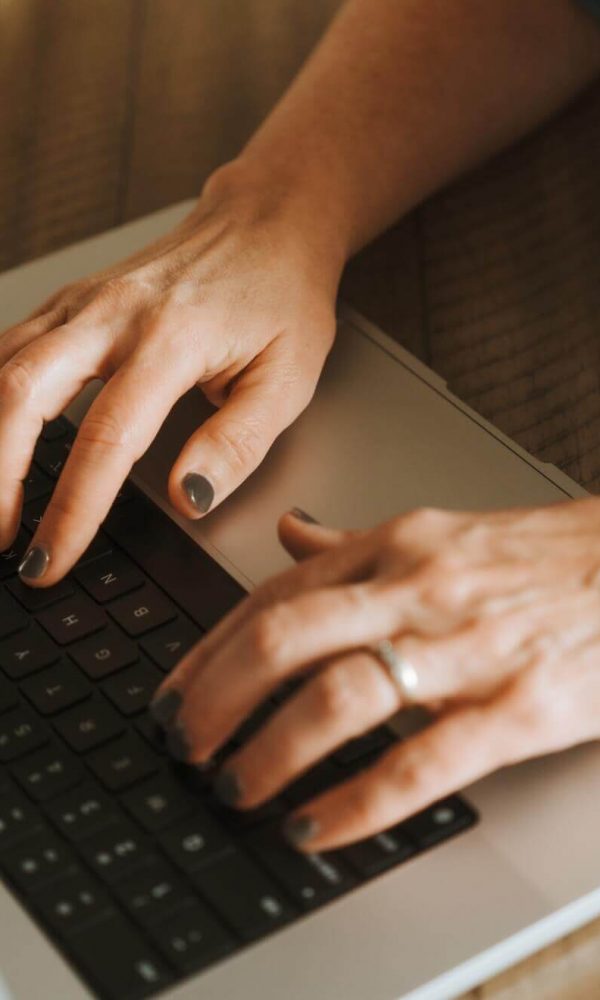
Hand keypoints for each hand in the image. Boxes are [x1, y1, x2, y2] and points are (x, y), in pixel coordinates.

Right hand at [0, 162, 341, 583]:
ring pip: (3, 367)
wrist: (268, 222)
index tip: (51, 558)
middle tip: (2, 539)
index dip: (73, 508)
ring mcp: (86, 301)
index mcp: (174, 339)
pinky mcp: (73, 301)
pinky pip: (11, 347)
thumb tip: (189, 499)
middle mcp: (116, 313)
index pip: (108, 438)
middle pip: (22, 392)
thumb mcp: (288, 379)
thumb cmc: (283, 297)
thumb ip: (236, 443)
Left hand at [151, 499, 599, 850]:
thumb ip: (356, 542)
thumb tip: (291, 535)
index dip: (207, 650)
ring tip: (238, 788)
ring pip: (340, 695)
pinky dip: (356, 802)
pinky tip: (317, 827)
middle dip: (215, 698)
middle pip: (285, 637)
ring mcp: (466, 648)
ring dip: (272, 751)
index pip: (273, 595)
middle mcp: (417, 590)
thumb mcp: (438, 534)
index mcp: (395, 548)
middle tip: (183, 745)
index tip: (171, 693)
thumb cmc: (537, 559)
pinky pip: (420, 761)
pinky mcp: (519, 708)